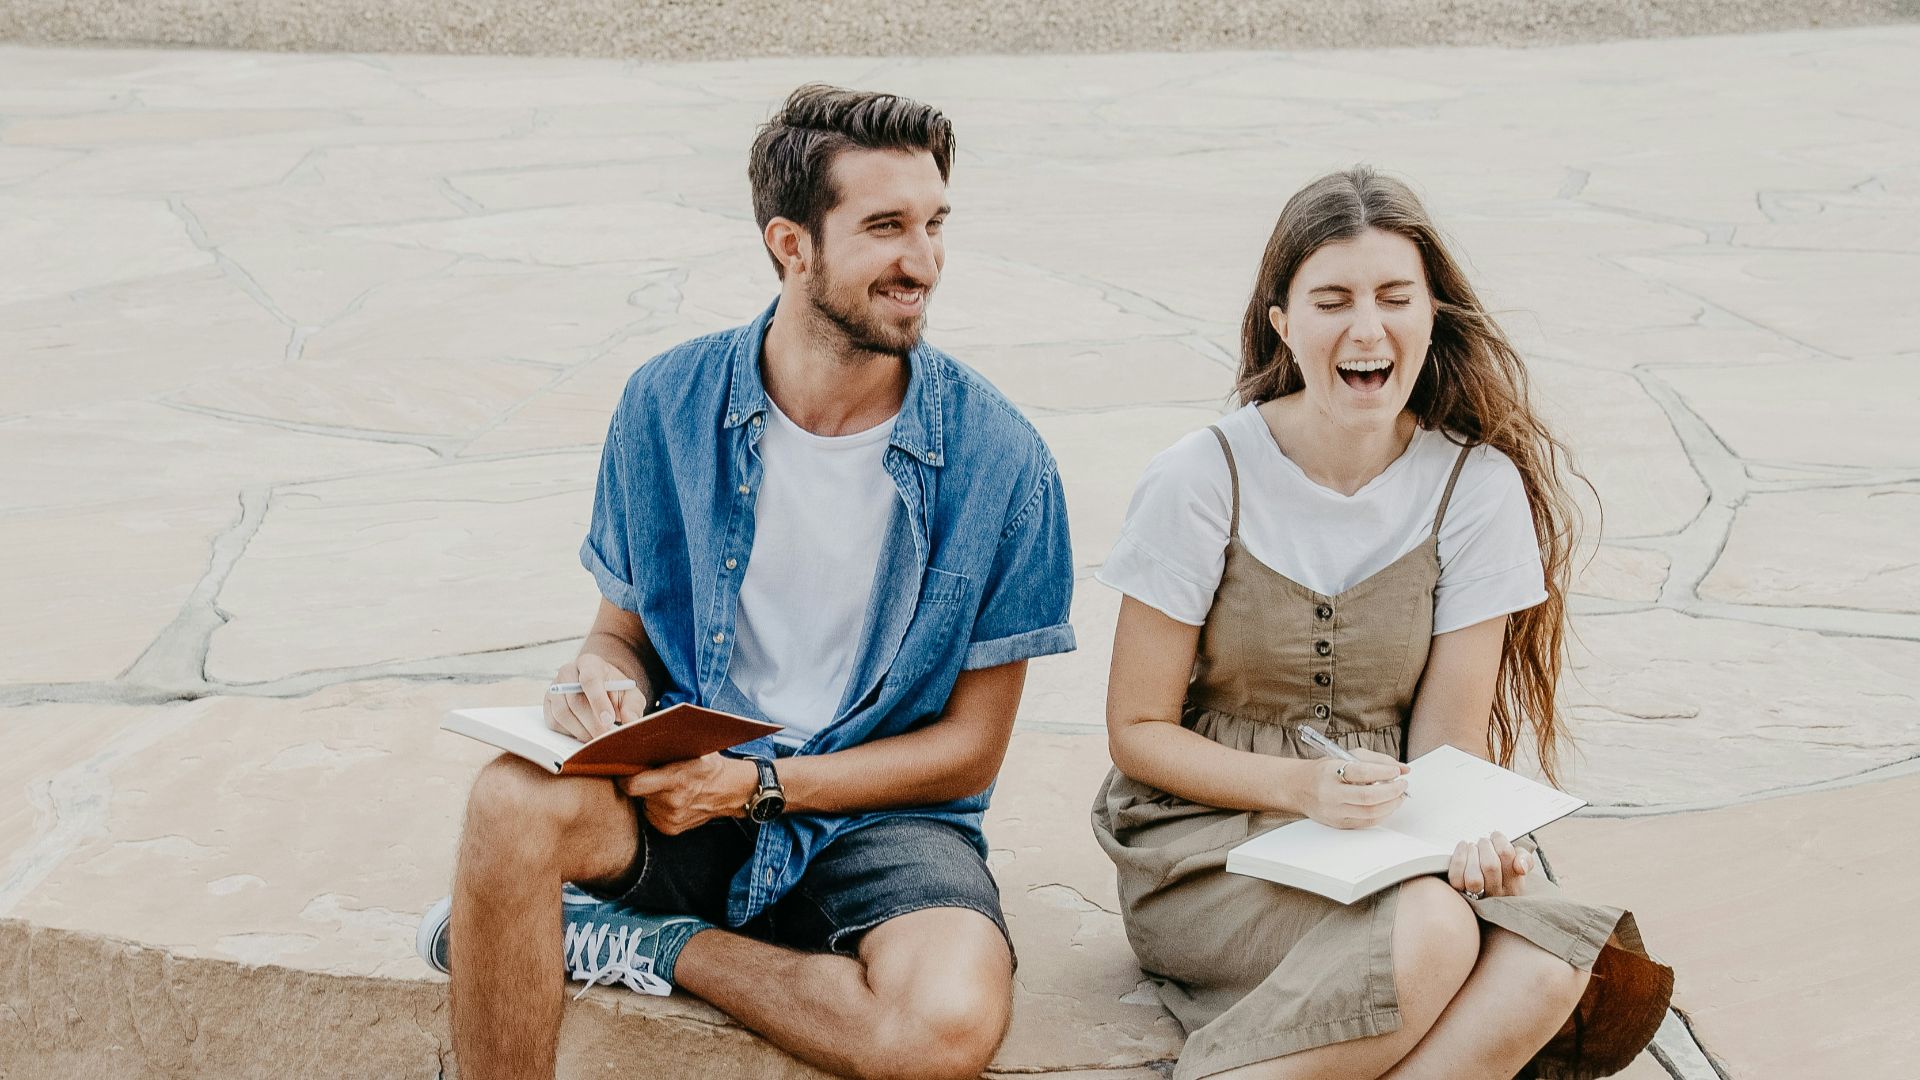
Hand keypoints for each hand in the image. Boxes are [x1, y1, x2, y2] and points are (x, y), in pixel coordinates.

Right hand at [544, 653, 647, 741]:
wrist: (600, 689)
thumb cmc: (615, 691)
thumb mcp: (630, 695)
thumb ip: (632, 707)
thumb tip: (630, 721)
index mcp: (589, 663)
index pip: (590, 679)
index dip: (599, 701)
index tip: (609, 720)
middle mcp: (567, 672)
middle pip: (575, 700)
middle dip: (592, 723)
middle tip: (605, 738)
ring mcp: (554, 688)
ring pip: (562, 714)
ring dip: (581, 731)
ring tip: (597, 739)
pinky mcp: (548, 705)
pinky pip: (554, 722)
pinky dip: (570, 733)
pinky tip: (584, 734)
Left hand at [621, 755, 756, 834]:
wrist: (731, 791)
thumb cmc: (710, 765)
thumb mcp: (694, 748)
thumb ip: (667, 747)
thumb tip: (634, 737)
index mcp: (676, 780)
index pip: (633, 785)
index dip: (623, 777)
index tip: (622, 768)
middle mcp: (672, 803)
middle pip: (636, 793)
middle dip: (638, 782)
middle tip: (647, 772)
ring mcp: (671, 819)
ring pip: (643, 803)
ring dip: (648, 795)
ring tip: (664, 785)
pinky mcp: (671, 829)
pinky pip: (651, 814)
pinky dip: (655, 805)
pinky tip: (669, 798)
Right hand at [1298, 749, 1408, 828]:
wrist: (1297, 787)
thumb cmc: (1324, 771)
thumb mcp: (1346, 756)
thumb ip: (1376, 760)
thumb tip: (1403, 768)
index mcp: (1330, 771)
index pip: (1362, 772)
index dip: (1384, 772)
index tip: (1396, 771)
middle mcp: (1330, 793)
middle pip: (1368, 797)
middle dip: (1392, 791)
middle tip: (1402, 785)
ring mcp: (1334, 811)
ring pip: (1370, 813)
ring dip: (1391, 804)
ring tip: (1399, 796)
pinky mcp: (1338, 823)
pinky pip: (1366, 822)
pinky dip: (1382, 814)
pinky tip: (1387, 806)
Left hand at [1449, 831, 1535, 899]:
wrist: (1483, 884)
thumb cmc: (1503, 869)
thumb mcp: (1518, 862)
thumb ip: (1525, 859)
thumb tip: (1520, 866)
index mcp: (1515, 885)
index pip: (1507, 855)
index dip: (1498, 840)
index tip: (1495, 837)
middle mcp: (1498, 894)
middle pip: (1490, 865)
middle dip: (1484, 846)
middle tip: (1483, 842)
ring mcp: (1478, 897)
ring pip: (1474, 878)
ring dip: (1471, 855)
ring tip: (1473, 848)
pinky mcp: (1461, 893)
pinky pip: (1457, 879)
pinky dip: (1458, 859)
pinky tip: (1463, 849)